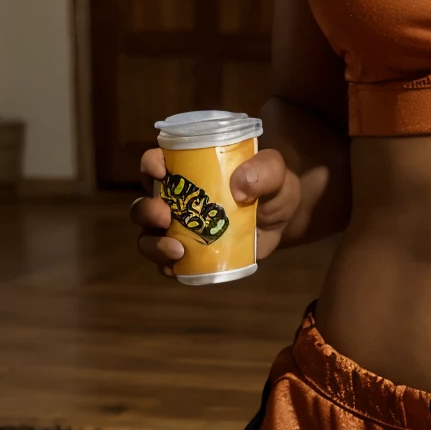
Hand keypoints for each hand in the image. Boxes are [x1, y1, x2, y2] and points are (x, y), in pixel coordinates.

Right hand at [130, 146, 300, 274]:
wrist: (285, 220)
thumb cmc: (273, 186)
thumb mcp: (274, 171)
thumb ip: (263, 170)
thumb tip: (241, 185)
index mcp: (189, 170)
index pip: (157, 162)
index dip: (150, 164)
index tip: (159, 171)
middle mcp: (176, 199)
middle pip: (144, 203)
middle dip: (147, 210)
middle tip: (165, 216)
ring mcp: (180, 229)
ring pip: (148, 237)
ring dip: (153, 244)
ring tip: (176, 249)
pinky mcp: (189, 254)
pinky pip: (166, 263)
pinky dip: (166, 266)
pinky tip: (178, 267)